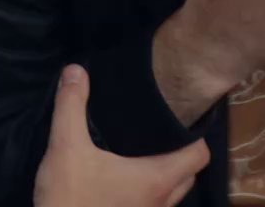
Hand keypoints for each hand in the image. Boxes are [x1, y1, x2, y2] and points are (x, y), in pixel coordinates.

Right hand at [34, 65, 210, 206]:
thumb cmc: (69, 200)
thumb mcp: (65, 148)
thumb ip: (71, 107)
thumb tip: (75, 71)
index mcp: (156, 180)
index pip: (199, 156)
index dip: (195, 136)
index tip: (180, 118)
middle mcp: (160, 203)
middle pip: (188, 175)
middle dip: (180, 154)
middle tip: (160, 131)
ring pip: (171, 194)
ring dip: (163, 175)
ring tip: (142, 152)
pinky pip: (151, 205)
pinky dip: (146, 191)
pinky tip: (121, 178)